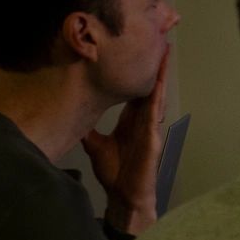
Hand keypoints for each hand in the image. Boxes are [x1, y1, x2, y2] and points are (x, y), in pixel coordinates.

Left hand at [85, 47, 169, 234]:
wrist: (124, 196)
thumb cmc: (114, 173)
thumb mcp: (95, 146)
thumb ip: (90, 130)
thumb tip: (74, 115)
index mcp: (131, 122)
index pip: (136, 92)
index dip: (139, 74)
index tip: (139, 54)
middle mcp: (143, 122)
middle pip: (150, 88)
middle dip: (156, 67)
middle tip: (159, 43)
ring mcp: (150, 129)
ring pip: (156, 96)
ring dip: (161, 76)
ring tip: (165, 56)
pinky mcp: (153, 139)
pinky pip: (155, 115)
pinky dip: (157, 99)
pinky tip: (159, 86)